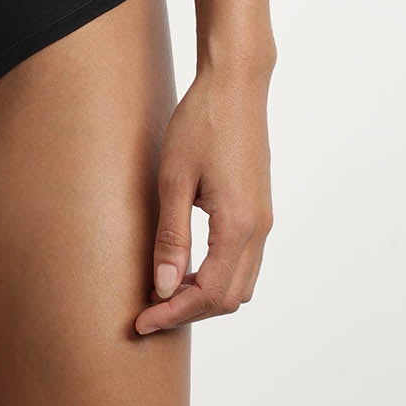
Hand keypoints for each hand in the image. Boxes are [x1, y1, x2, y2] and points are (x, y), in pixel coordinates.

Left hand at [134, 57, 273, 334]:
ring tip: (165, 290)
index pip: (209, 294)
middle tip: (149, 311)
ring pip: (241, 284)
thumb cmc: (201, 123)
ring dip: (205, 296)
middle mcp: (259, 230)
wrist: (236, 85)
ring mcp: (264, 220)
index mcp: (238, 225)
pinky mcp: (260, 209)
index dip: (174, 313)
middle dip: (189, 312)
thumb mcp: (174, 178)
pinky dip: (218, 277)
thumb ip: (172, 236)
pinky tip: (187, 265)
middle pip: (230, 298)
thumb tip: (163, 288)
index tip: (141, 321)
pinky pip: (245, 262)